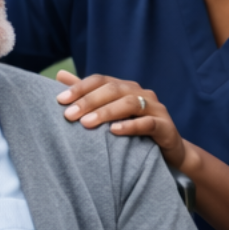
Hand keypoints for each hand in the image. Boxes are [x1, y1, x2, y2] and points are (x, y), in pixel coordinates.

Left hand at [55, 70, 187, 169]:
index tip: (59, 100)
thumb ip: (88, 95)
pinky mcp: (166, 127)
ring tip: (86, 124)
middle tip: (69, 115)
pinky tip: (114, 131)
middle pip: (113, 89)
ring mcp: (156, 109)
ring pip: (130, 103)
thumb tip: (60, 76)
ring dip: (106, 112)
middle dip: (89, 101)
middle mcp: (142, 93)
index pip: (101, 80)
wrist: (168, 153)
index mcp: (127, 88)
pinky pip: (148, 123)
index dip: (80, 88)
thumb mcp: (110, 114)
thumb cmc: (135, 133)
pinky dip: (130, 126)